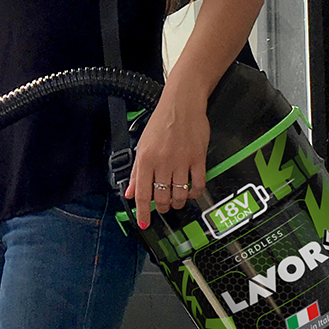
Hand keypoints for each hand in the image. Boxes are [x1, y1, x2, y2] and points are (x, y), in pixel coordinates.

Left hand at [126, 92, 209, 229]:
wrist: (182, 104)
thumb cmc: (161, 123)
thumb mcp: (142, 146)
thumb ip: (137, 172)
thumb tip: (130, 192)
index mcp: (146, 159)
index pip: (142, 194)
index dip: (143, 212)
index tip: (144, 224)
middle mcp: (162, 162)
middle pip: (162, 197)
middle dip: (163, 207)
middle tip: (164, 206)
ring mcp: (181, 161)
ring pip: (180, 194)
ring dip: (179, 202)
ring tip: (177, 200)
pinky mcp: (198, 158)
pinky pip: (198, 184)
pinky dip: (195, 193)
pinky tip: (191, 191)